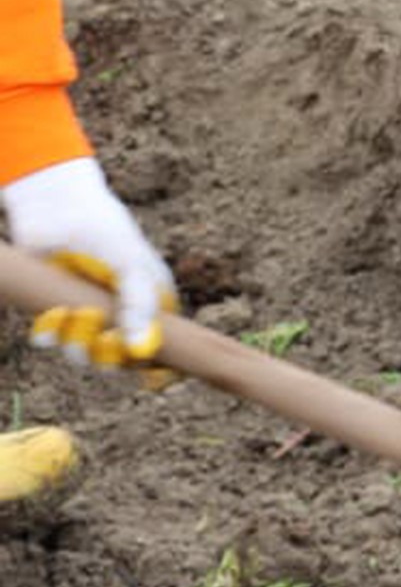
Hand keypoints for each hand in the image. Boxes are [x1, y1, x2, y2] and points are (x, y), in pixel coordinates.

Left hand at [5, 157, 174, 366]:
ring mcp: (87, 314)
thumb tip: (143, 350)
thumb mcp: (131, 267)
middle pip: (121, 358)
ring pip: (84, 352)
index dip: (162, 366)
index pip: (165, 346)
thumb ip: (140, 307)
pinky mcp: (54, 311)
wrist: (57, 208)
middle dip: (109, 353)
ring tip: (73, 314)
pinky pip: (52, 338)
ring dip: (77, 341)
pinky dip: (50, 333)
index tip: (154, 378)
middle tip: (103, 337)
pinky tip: (50, 316)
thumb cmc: (106, 232)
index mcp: (152, 303)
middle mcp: (121, 314)